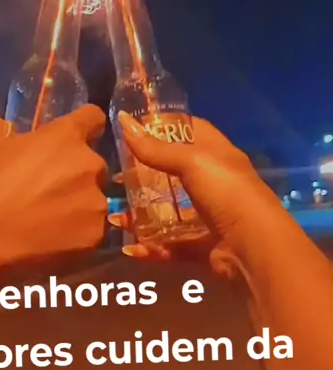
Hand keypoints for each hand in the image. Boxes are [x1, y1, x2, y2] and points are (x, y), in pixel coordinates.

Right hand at [0, 105, 107, 267]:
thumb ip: (2, 127)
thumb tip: (7, 129)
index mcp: (66, 137)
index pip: (93, 118)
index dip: (83, 126)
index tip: (70, 138)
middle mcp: (89, 165)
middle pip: (93, 164)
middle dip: (76, 172)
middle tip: (47, 188)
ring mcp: (95, 203)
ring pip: (94, 199)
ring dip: (78, 204)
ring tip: (48, 219)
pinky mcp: (94, 236)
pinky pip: (91, 229)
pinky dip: (76, 232)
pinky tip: (52, 239)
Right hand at [109, 112, 278, 275]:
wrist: (254, 246)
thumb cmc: (227, 192)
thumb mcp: (191, 162)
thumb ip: (156, 148)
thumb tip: (124, 120)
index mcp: (219, 155)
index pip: (193, 130)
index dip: (167, 126)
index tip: (136, 128)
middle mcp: (216, 183)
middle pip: (176, 174)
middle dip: (146, 176)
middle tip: (117, 177)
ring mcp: (211, 217)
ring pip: (171, 213)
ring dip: (143, 216)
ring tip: (116, 217)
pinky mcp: (204, 247)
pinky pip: (172, 246)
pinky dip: (152, 248)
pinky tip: (130, 248)